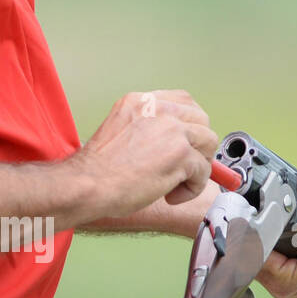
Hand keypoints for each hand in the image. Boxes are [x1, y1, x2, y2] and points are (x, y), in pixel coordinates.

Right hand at [73, 90, 218, 219]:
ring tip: (175, 184)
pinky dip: (191, 189)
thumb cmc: (98, 169)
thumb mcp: (122, 131)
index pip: (183, 101)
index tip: (186, 143)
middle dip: (198, 146)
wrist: (88, 184)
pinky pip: (203, 171)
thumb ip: (148, 129)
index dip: (189, 125)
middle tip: (183, 168)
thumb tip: (179, 143)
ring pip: (208, 144)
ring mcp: (172, 130)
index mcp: (142, 101)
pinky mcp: (181, 154)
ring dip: (198, 168)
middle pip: (201, 120)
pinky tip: (170, 196)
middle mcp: (159, 109)